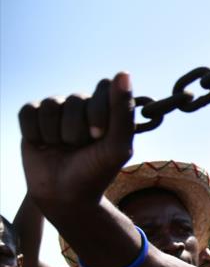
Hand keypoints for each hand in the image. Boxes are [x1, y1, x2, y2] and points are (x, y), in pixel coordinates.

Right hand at [18, 73, 133, 208]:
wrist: (65, 195)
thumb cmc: (96, 171)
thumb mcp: (117, 145)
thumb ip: (122, 111)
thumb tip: (123, 72)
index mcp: (107, 108)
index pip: (104, 87)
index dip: (97, 112)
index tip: (98, 137)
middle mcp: (83, 104)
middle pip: (75, 99)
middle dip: (76, 129)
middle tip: (80, 148)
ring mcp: (57, 110)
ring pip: (51, 105)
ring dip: (55, 134)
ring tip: (63, 149)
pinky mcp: (33, 118)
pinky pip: (29, 111)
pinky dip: (35, 133)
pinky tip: (44, 146)